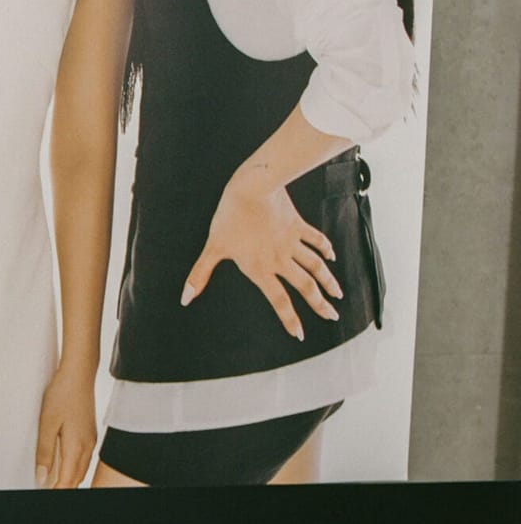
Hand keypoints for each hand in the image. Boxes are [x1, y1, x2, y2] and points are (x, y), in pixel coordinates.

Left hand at [34, 361, 97, 490]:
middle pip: (77, 478)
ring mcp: (90, 440)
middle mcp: (87, 446)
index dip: (57, 490)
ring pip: (81, 469)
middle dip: (64, 487)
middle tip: (48, 490)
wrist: (78, 374)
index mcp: (77, 447)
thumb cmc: (62, 394)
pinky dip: (74, 468)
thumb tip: (42, 476)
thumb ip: (45, 452)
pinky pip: (83, 459)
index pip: (68, 480)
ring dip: (69, 479)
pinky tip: (63, 466)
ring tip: (53, 484)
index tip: (45, 492)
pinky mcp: (88, 433)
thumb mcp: (47, 424)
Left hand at [182, 167, 342, 340]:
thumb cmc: (229, 218)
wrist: (253, 189)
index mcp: (260, 268)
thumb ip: (200, 275)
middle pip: (305, 287)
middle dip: (320, 304)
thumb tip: (185, 299)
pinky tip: (331, 258)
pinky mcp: (298, 226)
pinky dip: (325, 250)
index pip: (279, 300)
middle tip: (332, 317)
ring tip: (338, 295)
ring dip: (328, 281)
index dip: (290, 319)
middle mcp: (281, 259)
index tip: (300, 334)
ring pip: (316, 266)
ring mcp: (292, 242)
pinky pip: (316, 240)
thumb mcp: (212, 248)